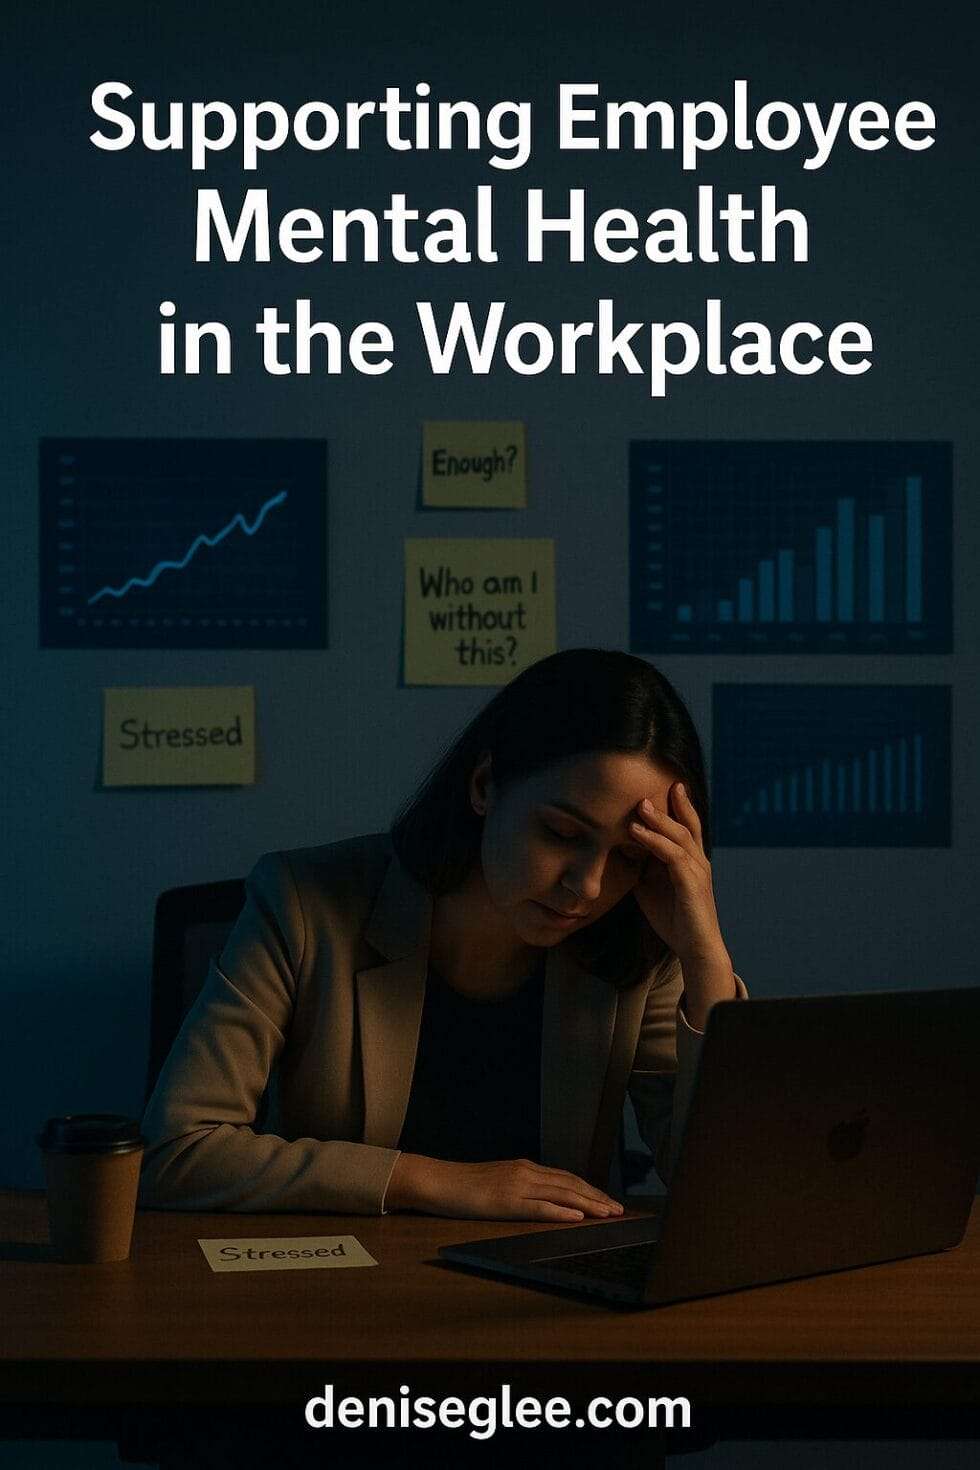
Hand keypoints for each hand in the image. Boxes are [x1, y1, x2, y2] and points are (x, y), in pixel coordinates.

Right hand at [385, 1153, 624, 1222]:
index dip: (590, 1189)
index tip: (608, 1201)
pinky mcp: (506, 1201)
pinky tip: (576, 1217)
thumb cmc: (464, 1186)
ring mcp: (517, 1185)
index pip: (567, 1178)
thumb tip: (545, 1200)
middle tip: (619, 1210)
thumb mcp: (498, 1183)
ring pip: (562, 1193)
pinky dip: (561, 1210)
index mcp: (525, 1168)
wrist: (437, 1181)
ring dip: (588, 1204)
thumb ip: (521, 1189)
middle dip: (597, 1197)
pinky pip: (539, 1206)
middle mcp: (526, 1172)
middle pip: (571, 1183)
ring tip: (608, 1214)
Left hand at [628, 782, 734, 1022]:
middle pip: (688, 825)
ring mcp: (698, 872)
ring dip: (659, 820)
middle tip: (655, 786)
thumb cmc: (673, 918)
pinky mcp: (691, 885)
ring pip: (680, 837)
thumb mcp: (651, 886)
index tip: (669, 785)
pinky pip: (672, 857)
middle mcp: (699, 862)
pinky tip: (637, 832)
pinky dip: (654, 842)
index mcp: (692, 861)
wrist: (694, 948)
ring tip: (640, 805)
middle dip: (673, 804)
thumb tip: (621, 849)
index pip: (688, 826)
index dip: (680, 806)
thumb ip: (642, 866)